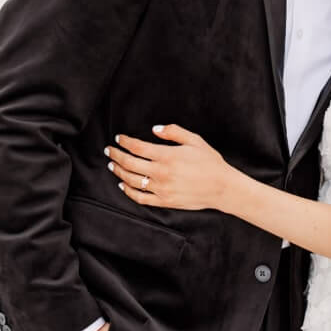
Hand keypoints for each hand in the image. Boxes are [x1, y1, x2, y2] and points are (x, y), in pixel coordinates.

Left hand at [106, 125, 231, 208]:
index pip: (137, 147)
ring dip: (118, 171)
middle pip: (129, 163)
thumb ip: (174, 132)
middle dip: (116, 155)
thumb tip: (155, 129)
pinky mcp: (163, 201)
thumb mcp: (195, 140)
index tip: (119, 138)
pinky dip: (128, 191)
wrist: (221, 187)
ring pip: (131, 180)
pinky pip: (139, 197)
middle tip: (109, 150)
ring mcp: (161, 189)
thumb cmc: (210, 162)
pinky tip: (122, 185)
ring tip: (112, 165)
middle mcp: (161, 173)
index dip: (125, 141)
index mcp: (167, 155)